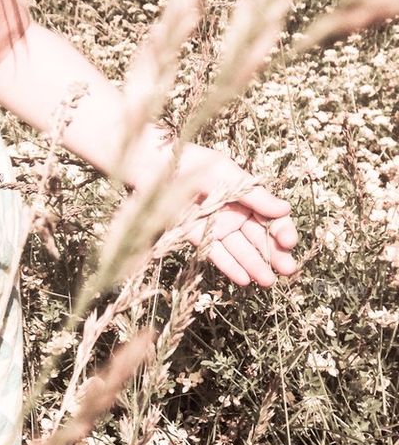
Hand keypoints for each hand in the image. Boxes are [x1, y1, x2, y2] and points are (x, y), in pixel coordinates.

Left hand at [173, 143, 299, 287]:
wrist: (156, 166)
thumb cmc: (194, 163)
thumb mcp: (228, 174)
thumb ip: (254, 195)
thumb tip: (285, 209)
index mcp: (246, 196)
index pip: (271, 217)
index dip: (282, 230)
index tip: (289, 242)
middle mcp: (234, 213)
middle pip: (259, 237)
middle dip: (274, 254)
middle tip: (289, 271)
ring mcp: (216, 226)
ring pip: (240, 249)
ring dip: (255, 265)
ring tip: (268, 282)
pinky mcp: (196, 237)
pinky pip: (216, 254)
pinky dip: (230, 267)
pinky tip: (244, 280)